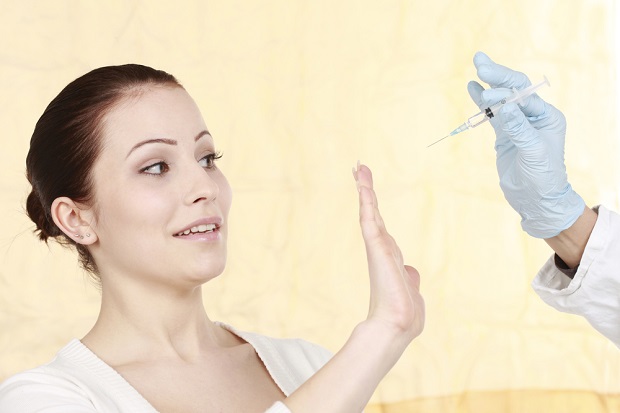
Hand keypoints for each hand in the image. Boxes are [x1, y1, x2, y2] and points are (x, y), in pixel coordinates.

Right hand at [353, 163, 423, 342]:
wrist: (398, 325)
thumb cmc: (404, 312)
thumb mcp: (411, 288)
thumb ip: (409, 276)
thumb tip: (411, 271)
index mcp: (389, 256)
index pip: (380, 225)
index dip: (373, 206)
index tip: (367, 188)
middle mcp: (382, 248)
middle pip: (373, 213)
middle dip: (366, 190)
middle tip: (359, 169)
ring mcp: (378, 248)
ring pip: (371, 212)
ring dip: (365, 190)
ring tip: (359, 169)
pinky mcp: (377, 248)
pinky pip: (370, 220)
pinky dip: (366, 202)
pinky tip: (363, 187)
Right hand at [467, 51, 584, 237]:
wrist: (536, 199)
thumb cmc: (542, 177)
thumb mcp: (533, 152)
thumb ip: (519, 128)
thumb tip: (504, 106)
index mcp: (546, 116)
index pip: (523, 94)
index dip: (504, 90)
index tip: (486, 91)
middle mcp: (533, 116)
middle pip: (513, 90)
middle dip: (497, 76)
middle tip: (480, 60)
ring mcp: (518, 124)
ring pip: (501, 99)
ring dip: (489, 84)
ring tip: (477, 64)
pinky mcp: (505, 134)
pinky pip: (492, 114)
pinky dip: (482, 102)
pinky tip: (473, 88)